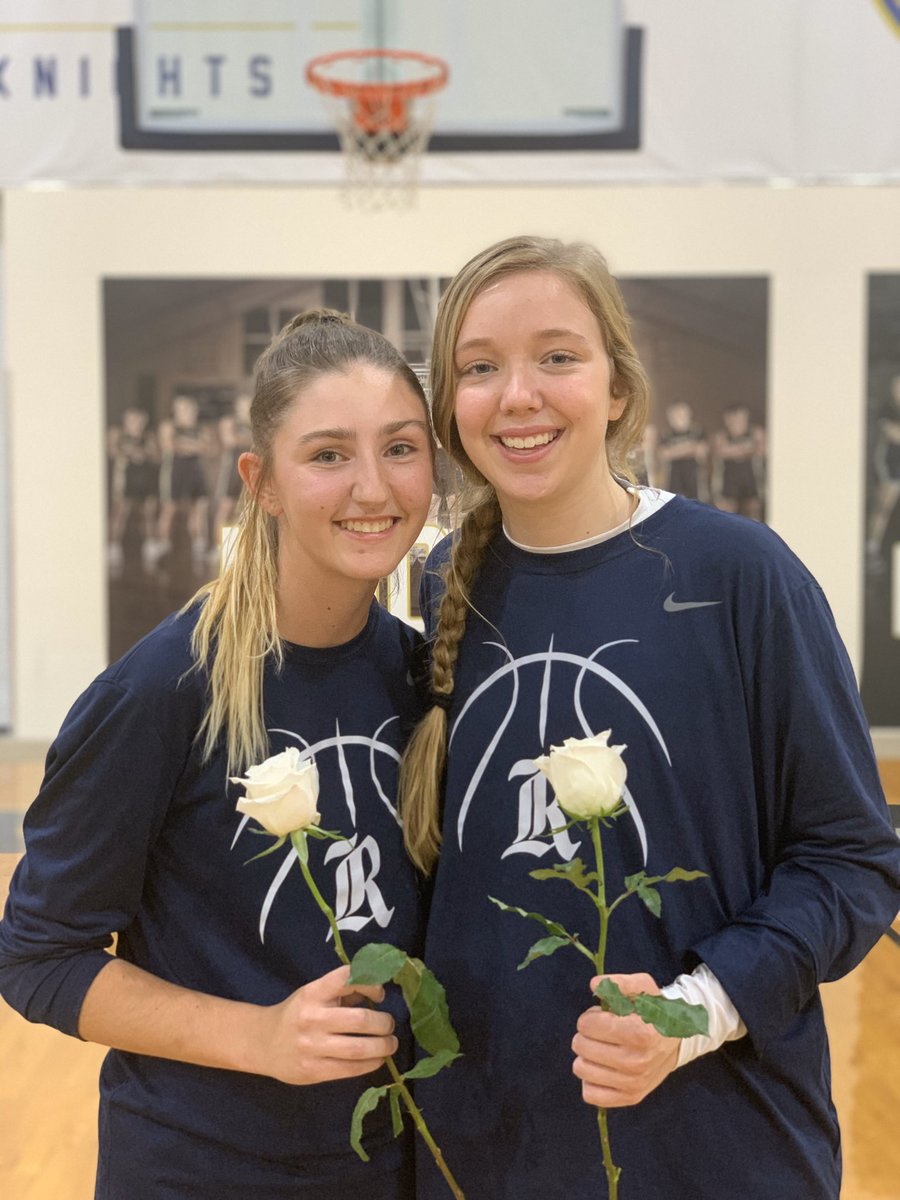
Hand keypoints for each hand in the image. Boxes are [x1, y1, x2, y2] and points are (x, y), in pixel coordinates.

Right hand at [255, 964, 397, 1085]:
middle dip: (384, 1022)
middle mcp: (312, 1018)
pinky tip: (378, 1059)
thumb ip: (343, 992)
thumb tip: (378, 990)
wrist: (263, 1043)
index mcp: (313, 993)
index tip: (380, 994)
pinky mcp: (313, 1070)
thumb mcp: (314, 994)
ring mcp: (312, 1046)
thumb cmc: (296, 1014)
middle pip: (360, 1019)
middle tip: (390, 1025)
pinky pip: (350, 1069)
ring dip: (383, 1046)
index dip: (371, 984)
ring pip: (358, 1048)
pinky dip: (370, 1064)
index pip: (347, 979)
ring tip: (390, 1043)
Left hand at [572, 972, 679, 1107]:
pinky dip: (592, 1080)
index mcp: (640, 1033)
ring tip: (603, 1048)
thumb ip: (619, 983)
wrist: (676, 1041)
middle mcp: (636, 1062)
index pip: (588, 1025)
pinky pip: (591, 1094)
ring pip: (581, 1069)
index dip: (590, 1016)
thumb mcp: (643, 987)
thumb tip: (594, 985)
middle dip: (587, 1035)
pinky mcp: (630, 1098)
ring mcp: (633, 1083)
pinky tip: (603, 1068)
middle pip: (581, 1046)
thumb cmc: (655, 1011)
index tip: (602, 1016)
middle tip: (603, 1032)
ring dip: (587, 1056)